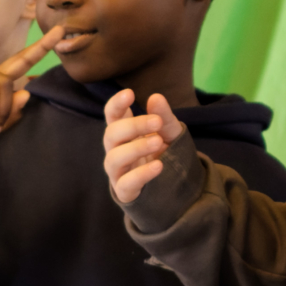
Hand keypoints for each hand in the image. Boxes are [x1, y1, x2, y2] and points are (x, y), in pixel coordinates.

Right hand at [101, 87, 188, 204]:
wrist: (173, 185)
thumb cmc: (163, 153)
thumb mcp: (169, 132)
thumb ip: (164, 117)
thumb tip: (155, 97)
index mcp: (123, 132)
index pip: (112, 115)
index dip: (116, 104)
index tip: (130, 94)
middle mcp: (115, 150)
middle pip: (111, 134)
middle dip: (133, 126)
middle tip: (157, 121)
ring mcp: (118, 172)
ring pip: (114, 158)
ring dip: (135, 148)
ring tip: (157, 142)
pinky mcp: (124, 191)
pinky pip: (126, 183)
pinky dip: (141, 174)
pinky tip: (158, 166)